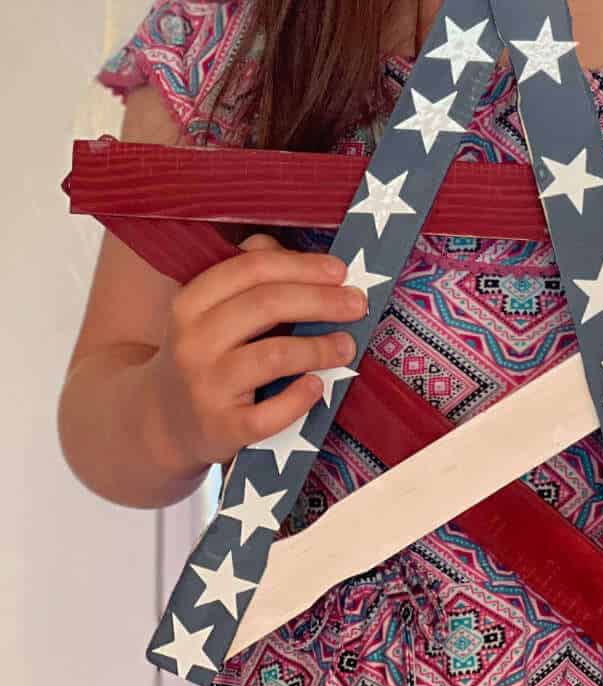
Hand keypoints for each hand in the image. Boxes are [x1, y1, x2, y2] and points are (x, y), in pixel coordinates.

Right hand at [148, 232, 365, 479]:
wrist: (163, 423)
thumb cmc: (206, 354)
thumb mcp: (211, 310)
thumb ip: (250, 275)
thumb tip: (305, 257)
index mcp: (191, 302)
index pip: (251, 268)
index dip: (302, 266)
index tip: (340, 271)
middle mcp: (192, 341)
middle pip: (267, 305)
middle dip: (322, 300)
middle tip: (358, 304)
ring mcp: (204, 387)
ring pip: (273, 355)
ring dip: (319, 347)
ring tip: (348, 346)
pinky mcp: (219, 429)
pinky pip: (268, 414)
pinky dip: (299, 399)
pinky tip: (318, 386)